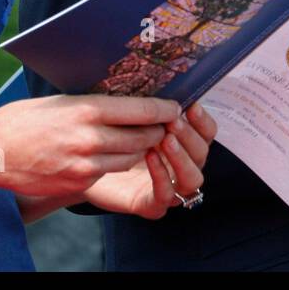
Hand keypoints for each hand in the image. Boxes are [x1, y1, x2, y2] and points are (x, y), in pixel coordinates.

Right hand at [0, 94, 180, 197]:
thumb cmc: (26, 119)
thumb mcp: (62, 100)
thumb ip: (94, 103)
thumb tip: (125, 100)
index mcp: (87, 109)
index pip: (141, 110)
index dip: (164, 110)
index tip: (175, 107)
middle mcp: (90, 137)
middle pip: (143, 137)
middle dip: (157, 131)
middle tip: (164, 124)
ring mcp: (86, 164)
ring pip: (131, 157)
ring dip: (140, 149)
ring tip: (142, 138)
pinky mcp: (79, 182)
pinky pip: (110, 172)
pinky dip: (116, 162)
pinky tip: (112, 154)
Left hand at [83, 103, 216, 218]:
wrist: (82, 164)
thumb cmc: (108, 134)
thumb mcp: (130, 116)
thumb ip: (149, 107)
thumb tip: (161, 85)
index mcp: (181, 142)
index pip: (206, 133)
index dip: (203, 121)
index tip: (192, 106)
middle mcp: (180, 166)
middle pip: (202, 154)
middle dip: (190, 136)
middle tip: (173, 122)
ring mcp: (169, 187)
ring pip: (192, 179)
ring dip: (182, 158)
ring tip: (165, 140)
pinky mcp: (151, 204)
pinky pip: (166, 196)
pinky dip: (162, 176)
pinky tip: (150, 157)